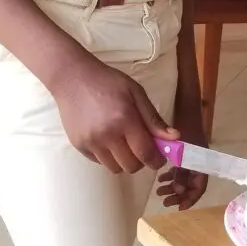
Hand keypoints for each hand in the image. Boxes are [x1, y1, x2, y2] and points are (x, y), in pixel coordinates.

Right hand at [52, 56, 176, 173]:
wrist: (72, 77)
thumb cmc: (107, 81)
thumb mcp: (135, 92)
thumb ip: (154, 118)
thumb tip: (174, 138)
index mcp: (124, 119)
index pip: (146, 153)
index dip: (157, 160)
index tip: (160, 158)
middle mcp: (106, 135)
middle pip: (131, 166)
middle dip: (141, 161)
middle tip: (141, 147)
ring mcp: (90, 142)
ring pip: (115, 168)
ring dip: (124, 160)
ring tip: (123, 142)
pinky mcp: (78, 145)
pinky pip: (99, 162)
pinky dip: (108, 156)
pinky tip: (107, 139)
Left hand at [156, 99, 207, 210]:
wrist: (187, 103)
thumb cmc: (186, 121)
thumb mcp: (183, 144)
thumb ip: (180, 165)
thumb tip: (177, 186)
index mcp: (201, 159)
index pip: (201, 185)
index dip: (191, 198)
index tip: (179, 207)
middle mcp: (197, 160)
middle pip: (191, 184)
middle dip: (179, 195)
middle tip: (164, 200)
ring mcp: (190, 155)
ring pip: (184, 178)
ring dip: (173, 187)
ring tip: (159, 191)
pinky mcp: (182, 151)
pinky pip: (178, 169)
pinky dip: (170, 176)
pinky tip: (160, 177)